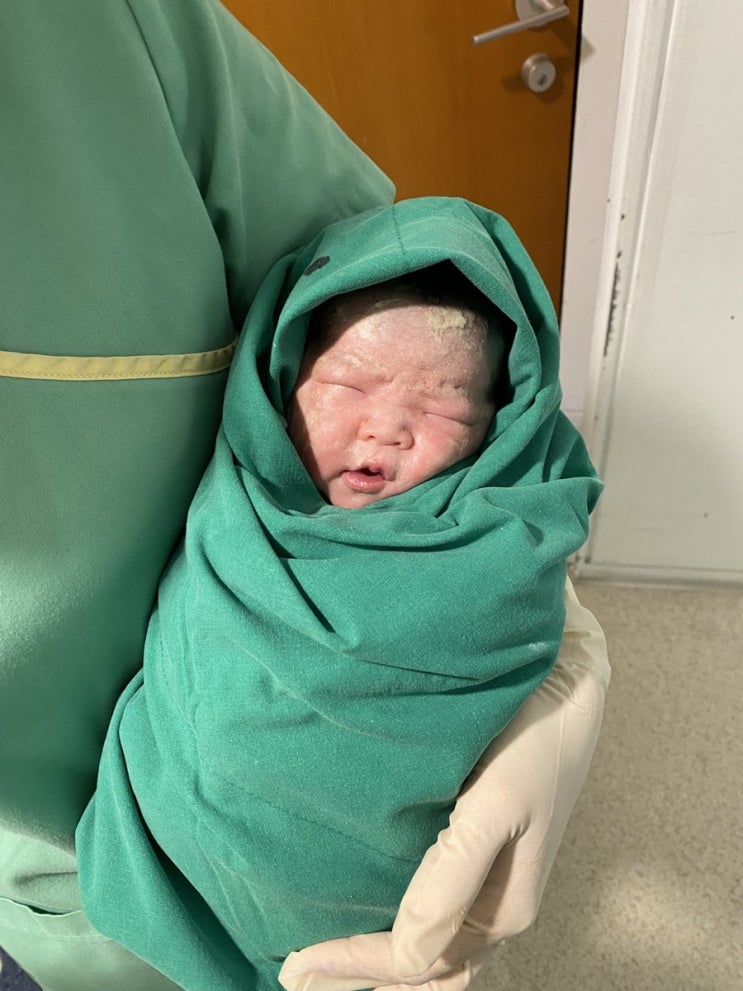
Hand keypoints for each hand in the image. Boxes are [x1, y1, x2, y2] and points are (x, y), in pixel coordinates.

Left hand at [279, 579, 608, 990]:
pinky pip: (443, 917)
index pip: (414, 960)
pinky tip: (377, 920)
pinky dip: (405, 936)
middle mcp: (496, 907)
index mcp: (501, 908)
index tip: (291, 964)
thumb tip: (407, 956)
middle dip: (363, 978)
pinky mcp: (484, 856)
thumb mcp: (494, 808)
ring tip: (329, 964)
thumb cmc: (532, 743)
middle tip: (298, 977)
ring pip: (435, 952)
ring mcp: (492, 885)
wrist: (566, 692)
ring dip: (385, 967)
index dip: (351, 965)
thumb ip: (452, 880)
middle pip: (425, 972)